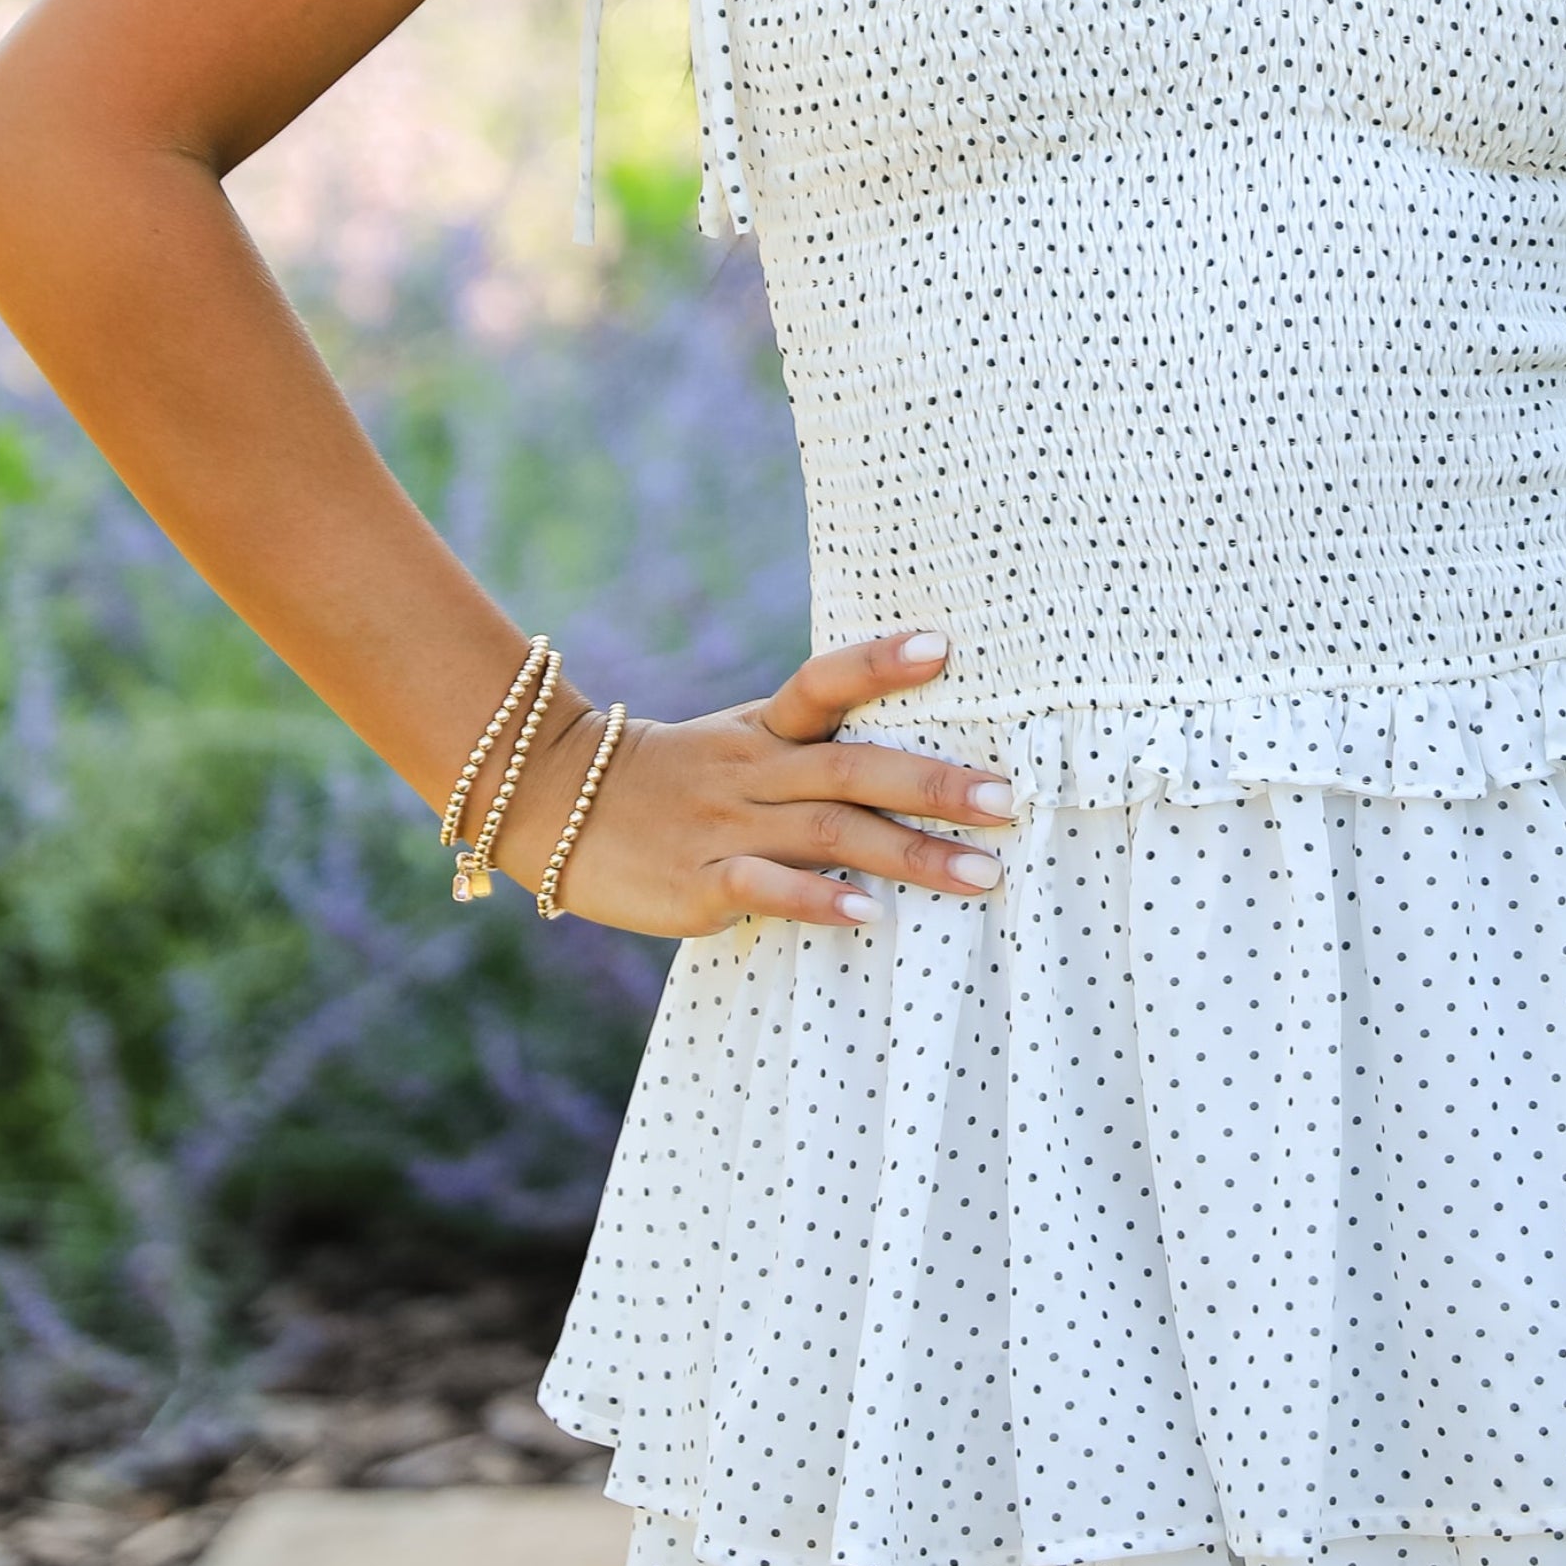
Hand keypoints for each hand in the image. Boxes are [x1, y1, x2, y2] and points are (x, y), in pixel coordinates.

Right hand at [515, 626, 1014, 935]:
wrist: (556, 809)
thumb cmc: (671, 783)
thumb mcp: (739, 746)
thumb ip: (814, 754)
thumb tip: (919, 762)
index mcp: (764, 731)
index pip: (824, 682)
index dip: (880, 662)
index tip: (945, 648)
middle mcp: (753, 772)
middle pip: (854, 768)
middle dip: (937, 783)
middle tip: (1008, 800)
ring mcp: (726, 826)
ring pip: (830, 832)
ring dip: (911, 852)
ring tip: (982, 874)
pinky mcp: (699, 882)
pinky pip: (765, 887)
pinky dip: (819, 900)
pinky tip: (870, 916)